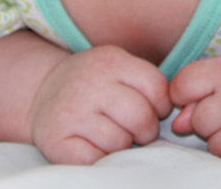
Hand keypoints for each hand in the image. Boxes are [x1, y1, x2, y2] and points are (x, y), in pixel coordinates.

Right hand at [29, 44, 171, 163]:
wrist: (42, 92)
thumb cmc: (94, 84)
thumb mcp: (118, 67)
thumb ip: (145, 81)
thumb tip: (178, 108)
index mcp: (110, 61)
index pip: (156, 86)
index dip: (161, 105)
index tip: (153, 110)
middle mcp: (89, 83)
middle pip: (140, 116)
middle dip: (146, 130)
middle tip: (135, 130)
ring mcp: (71, 112)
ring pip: (120, 141)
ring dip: (122, 145)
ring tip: (111, 135)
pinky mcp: (56, 139)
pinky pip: (95, 159)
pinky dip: (100, 159)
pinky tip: (94, 146)